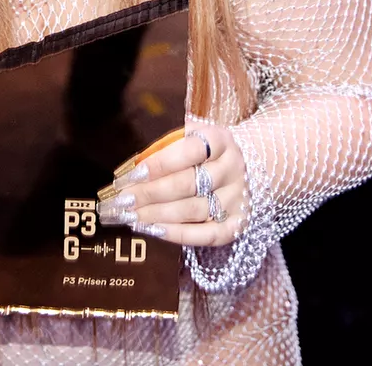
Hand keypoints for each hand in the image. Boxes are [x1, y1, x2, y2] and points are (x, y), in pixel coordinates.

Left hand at [95, 122, 247, 246]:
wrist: (248, 168)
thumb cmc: (204, 152)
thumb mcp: (190, 136)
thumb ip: (166, 148)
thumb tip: (133, 168)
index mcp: (220, 140)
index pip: (189, 151)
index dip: (159, 163)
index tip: (133, 174)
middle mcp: (233, 169)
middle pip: (187, 184)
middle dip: (149, 193)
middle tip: (122, 201)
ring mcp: (237, 198)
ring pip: (193, 210)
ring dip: (157, 215)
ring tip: (131, 217)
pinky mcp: (238, 224)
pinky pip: (207, 234)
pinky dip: (178, 234)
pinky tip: (153, 230)